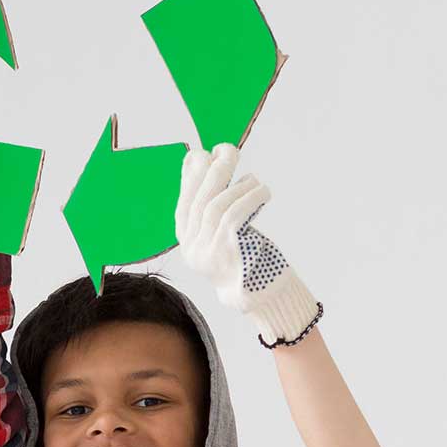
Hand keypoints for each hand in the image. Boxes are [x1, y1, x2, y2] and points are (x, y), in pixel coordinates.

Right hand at [175, 144, 321, 346]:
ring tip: (254, 180)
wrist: (261, 296)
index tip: (204, 153)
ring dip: (237, 186)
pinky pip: (234, 216)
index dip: (191, 175)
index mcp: (186, 240)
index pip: (184, 201)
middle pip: (199, 199)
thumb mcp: (222, 229)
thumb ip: (211, 202)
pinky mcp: (227, 253)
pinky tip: (262, 190)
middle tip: (228, 149)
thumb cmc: (245, 257)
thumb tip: (201, 159)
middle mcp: (191, 247)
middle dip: (214, 170)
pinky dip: (249, 197)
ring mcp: (207, 251)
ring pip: (216, 206)